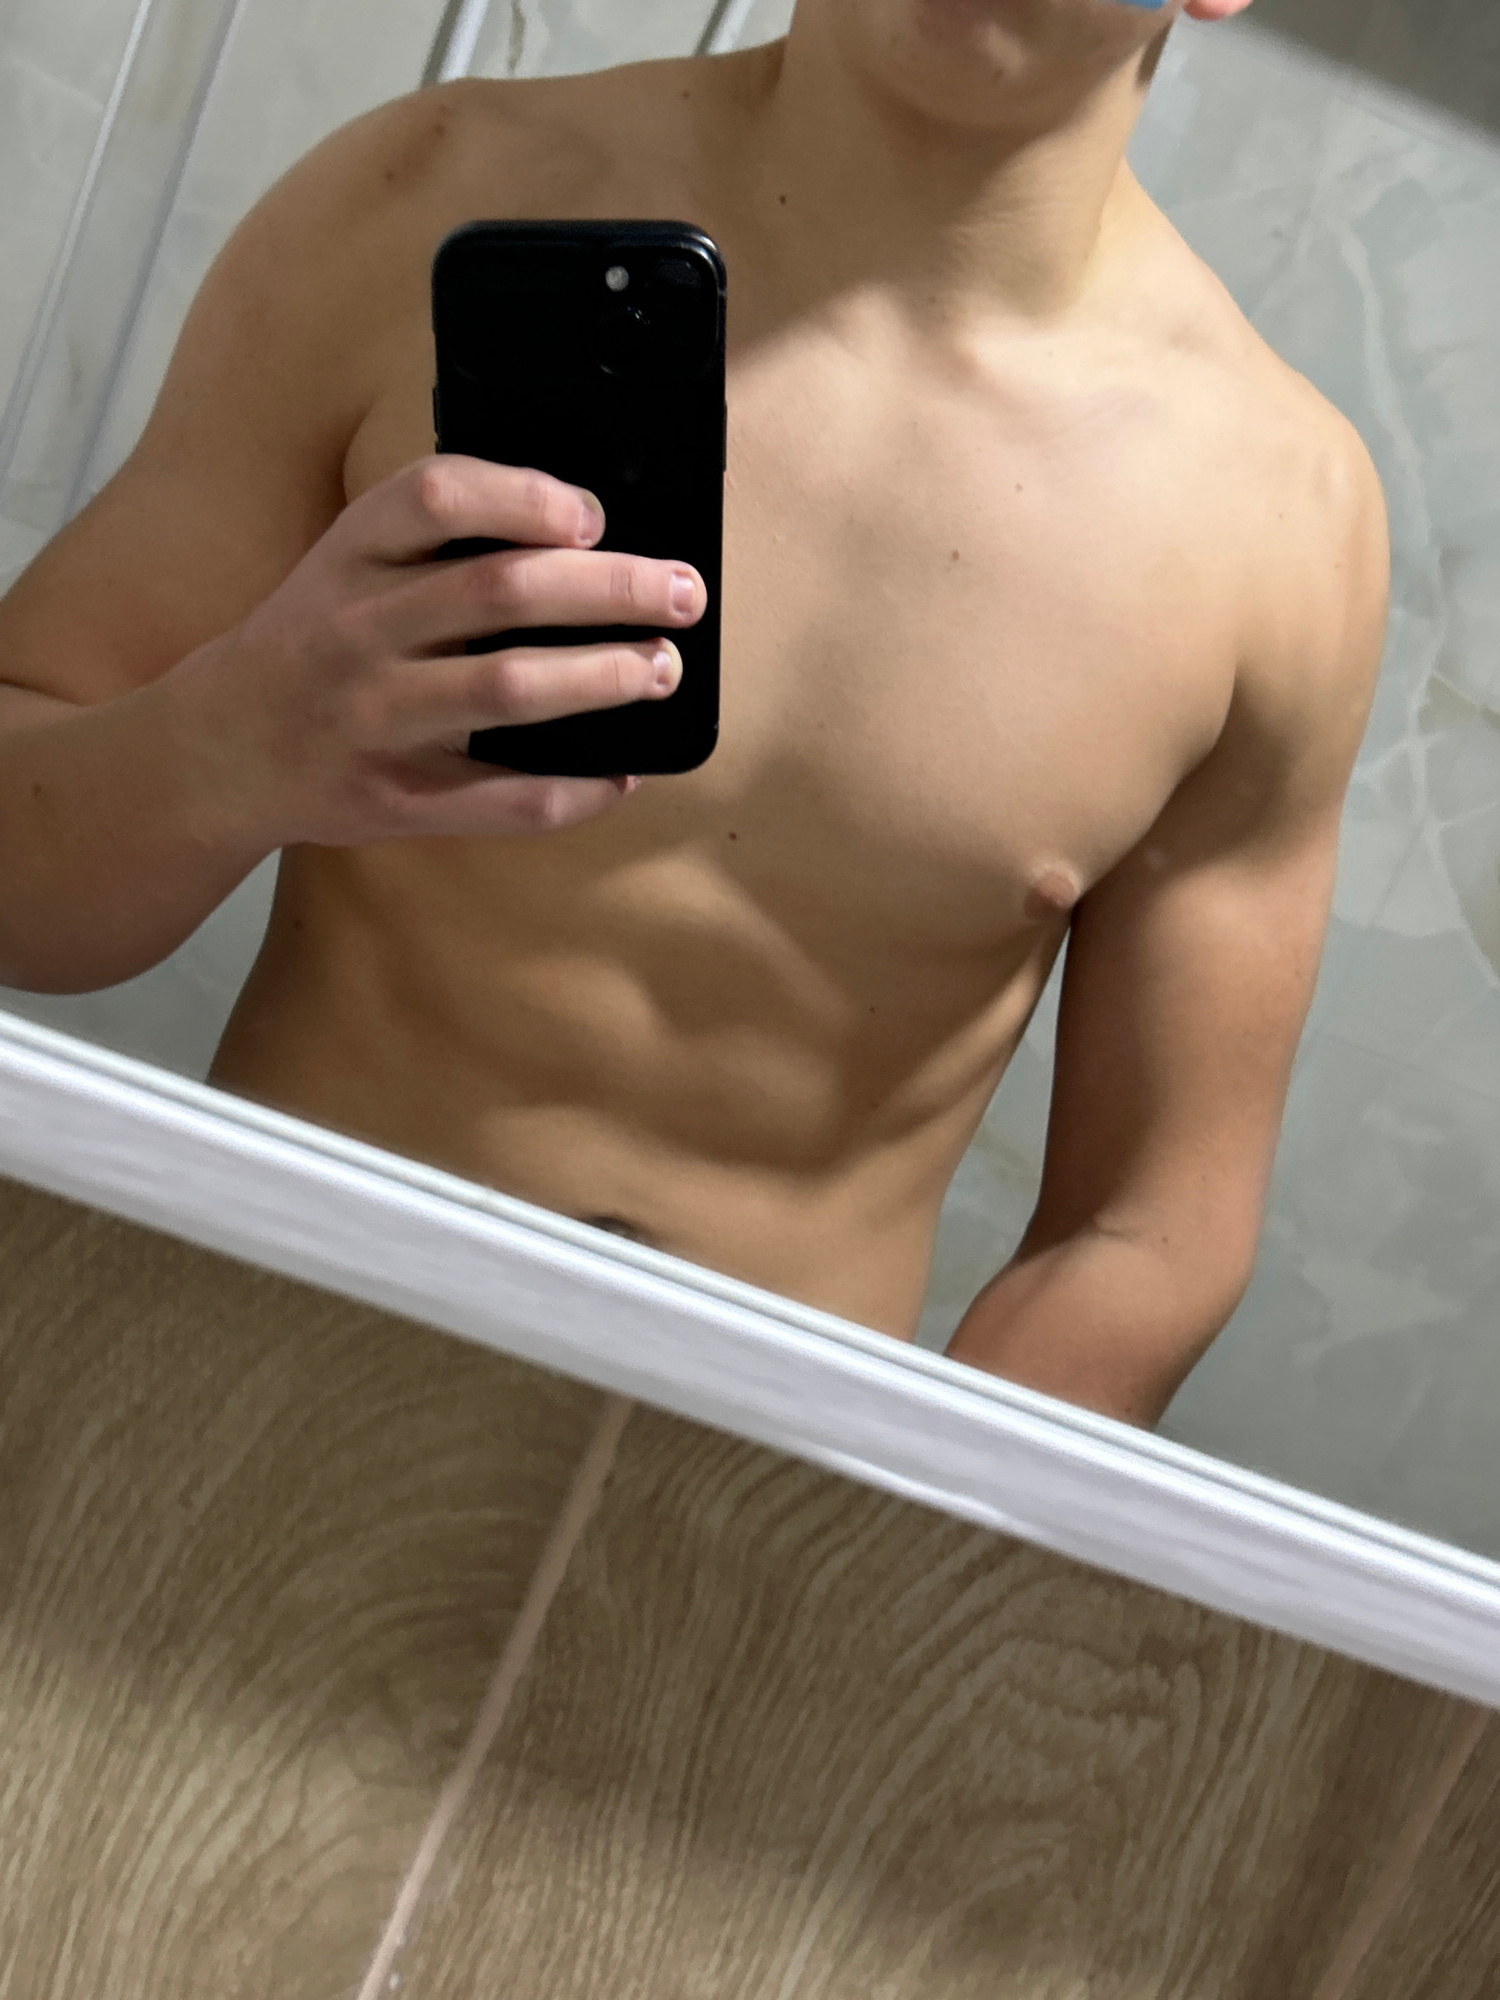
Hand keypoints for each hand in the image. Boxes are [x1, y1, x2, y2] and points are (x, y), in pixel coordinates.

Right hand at [172, 453, 705, 846]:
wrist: (218, 747)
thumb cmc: (314, 642)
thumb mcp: (346, 566)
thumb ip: (435, 542)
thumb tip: (585, 533)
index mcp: (351, 555)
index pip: (437, 496)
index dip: (527, 496)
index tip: (593, 516)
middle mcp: (359, 630)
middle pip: (500, 591)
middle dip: (610, 588)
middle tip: (682, 593)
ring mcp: (375, 718)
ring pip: (507, 689)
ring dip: (602, 676)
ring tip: (661, 668)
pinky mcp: (395, 796)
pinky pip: (503, 800)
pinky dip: (577, 792)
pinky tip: (623, 775)